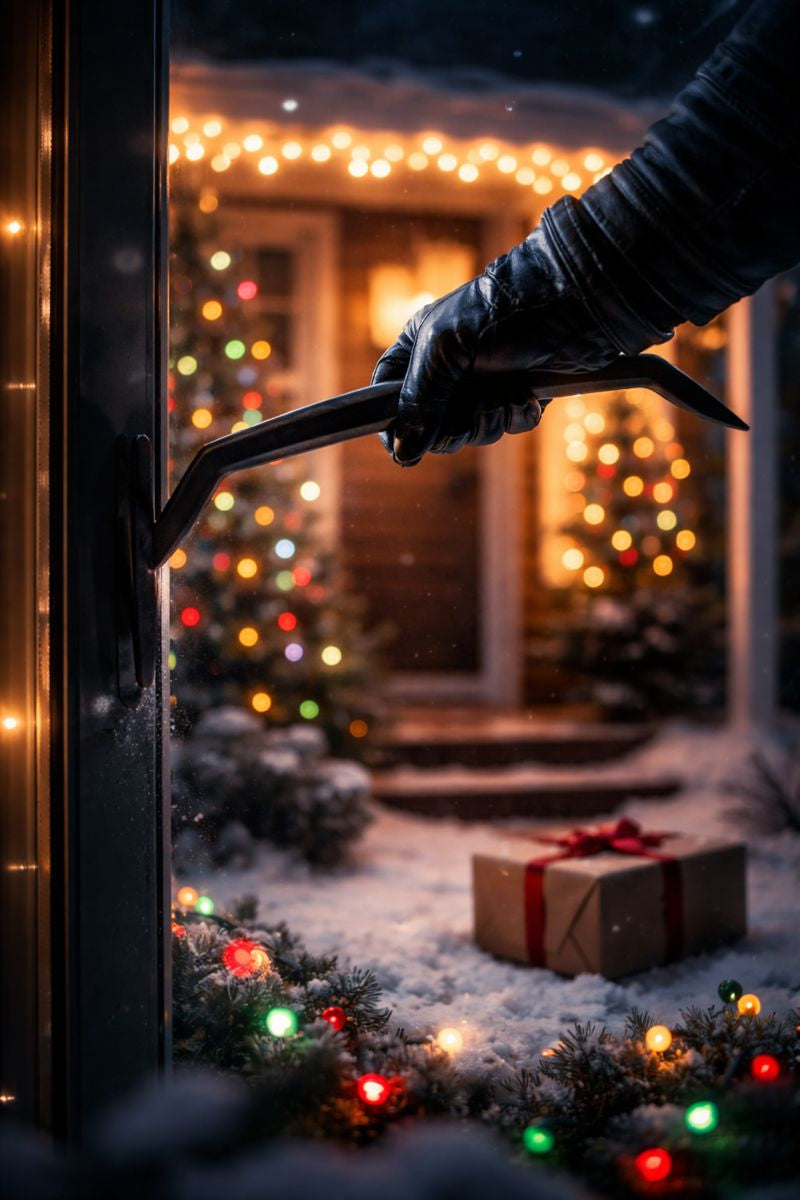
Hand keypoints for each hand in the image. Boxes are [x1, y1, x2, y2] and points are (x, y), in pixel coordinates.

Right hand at [371, 225, 618, 465]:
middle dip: (456, 425)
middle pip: (432, 426)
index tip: (404, 449)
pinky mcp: (519, 394)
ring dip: (492, 419)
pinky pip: (509, 427)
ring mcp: (485, 384)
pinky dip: (520, 415)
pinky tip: (530, 392)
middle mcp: (449, 370)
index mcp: (420, 349)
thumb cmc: (501, 311)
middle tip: (474, 408)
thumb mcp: (446, 350)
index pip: (388, 396)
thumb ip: (420, 399)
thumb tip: (403, 453)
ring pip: (473, 432)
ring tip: (508, 392)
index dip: (393, 426)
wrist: (571, 300)